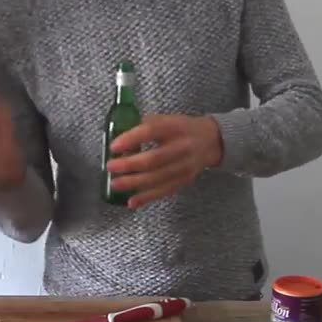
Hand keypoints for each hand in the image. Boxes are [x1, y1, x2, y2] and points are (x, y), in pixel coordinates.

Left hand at [104, 114, 223, 208]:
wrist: (211, 141)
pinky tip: (132, 202)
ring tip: (115, 184)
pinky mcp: (184, 180)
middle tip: (110, 167)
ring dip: (134, 183)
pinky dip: (147, 198)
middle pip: (153, 159)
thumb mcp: (166, 120)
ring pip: (157, 178)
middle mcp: (181, 147)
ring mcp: (184, 166)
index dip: (131, 139)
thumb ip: (145, 127)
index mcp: (174, 127)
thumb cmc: (182, 129)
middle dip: (129, 165)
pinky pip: (163, 191)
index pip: (151, 131)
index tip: (114, 146)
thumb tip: (119, 139)